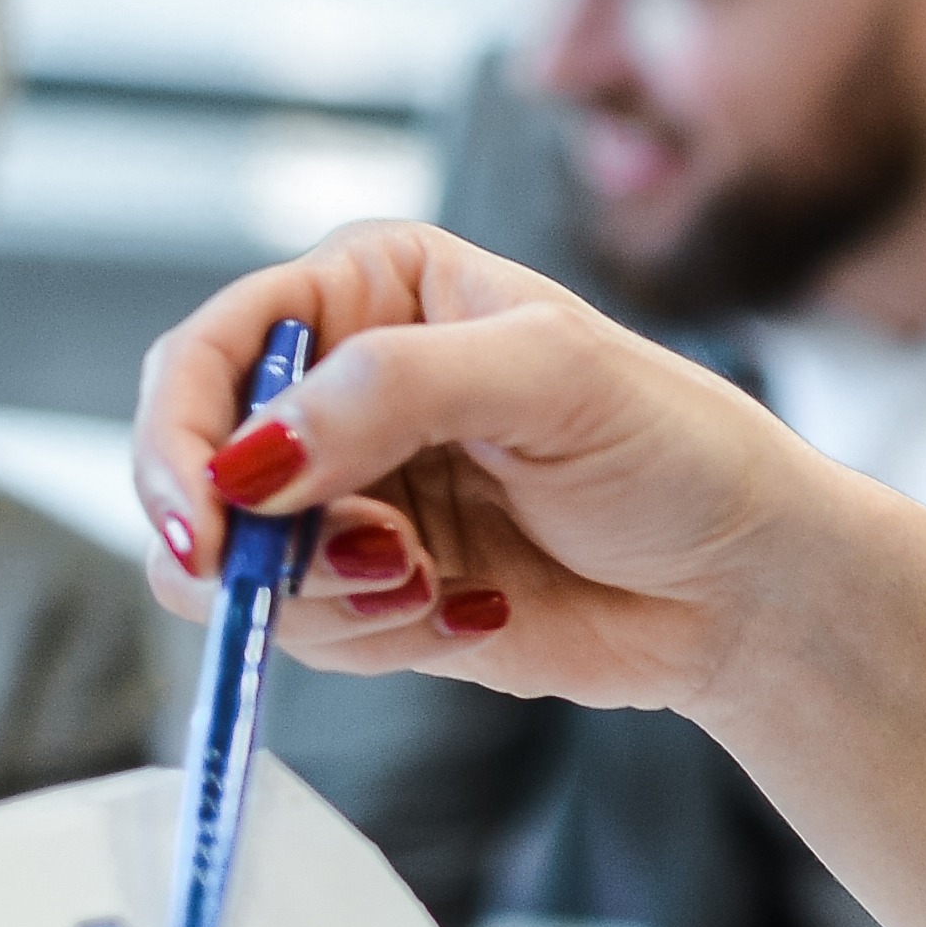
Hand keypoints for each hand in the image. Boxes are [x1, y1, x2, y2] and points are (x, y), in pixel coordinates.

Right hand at [126, 223, 888, 713]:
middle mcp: (340, 387)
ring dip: (325, 595)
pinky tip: (472, 610)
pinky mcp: (370, 590)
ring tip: (433, 583)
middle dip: (251, 538)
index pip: (210, 348)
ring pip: (235, 568)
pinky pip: (302, 632)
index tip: (211, 520)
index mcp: (369, 291)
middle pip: (194, 468)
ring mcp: (350, 495)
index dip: (181, 435)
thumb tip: (252, 459)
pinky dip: (372, 636)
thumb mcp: (551, 375)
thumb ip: (394, 390)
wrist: (744, 586)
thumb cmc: (676, 450)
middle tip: (365, 564)